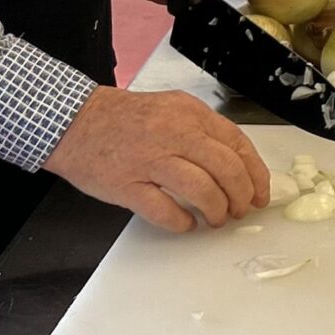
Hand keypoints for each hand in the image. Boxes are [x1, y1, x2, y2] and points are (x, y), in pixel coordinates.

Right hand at [45, 85, 269, 230]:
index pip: (238, 144)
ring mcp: (149, 160)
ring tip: (216, 219)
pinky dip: (182, 222)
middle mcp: (174, 133)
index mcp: (190, 113)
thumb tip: (237, 167)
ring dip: (217, 211)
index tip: (260, 193)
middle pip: (226, 169)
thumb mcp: (171, 110)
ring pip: (202, 190)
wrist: (74, 121)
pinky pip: (165, 210)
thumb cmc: (126, 120)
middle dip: (242, 196)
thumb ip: (203, 133)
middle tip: (241, 210)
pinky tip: (186, 223)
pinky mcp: (127, 185)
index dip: (256, 174)